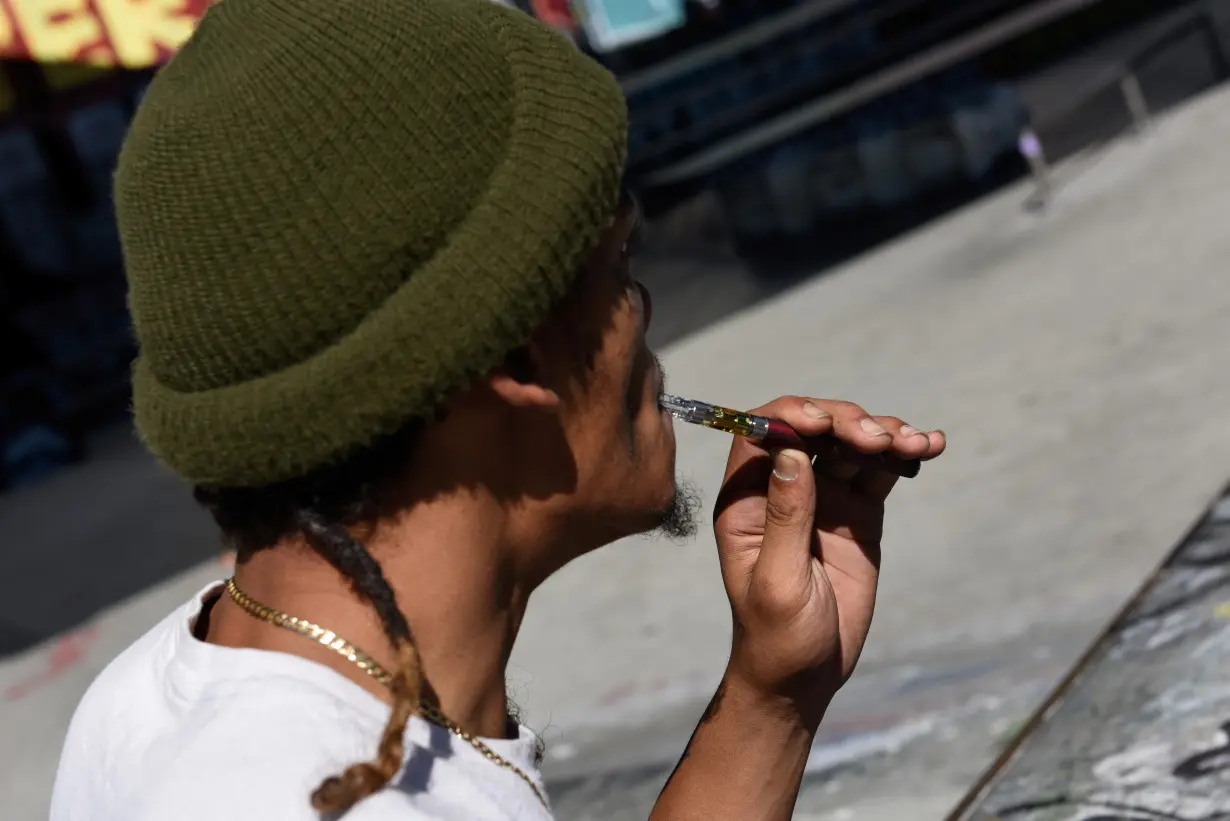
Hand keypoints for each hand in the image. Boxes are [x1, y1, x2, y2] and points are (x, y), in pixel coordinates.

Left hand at [713, 396, 945, 720]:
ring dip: (884, 433)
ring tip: (917, 442)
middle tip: (881, 439)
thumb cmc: (776, 635)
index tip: (825, 421)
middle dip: (847, 423)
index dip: (791, 415)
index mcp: (746, 499)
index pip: (761, 434)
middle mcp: (782, 488)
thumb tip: (792, 453)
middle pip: (812, 429)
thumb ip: (786, 517)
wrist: (806, 676)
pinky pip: (880, 472)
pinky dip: (904, 455)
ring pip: (850, 445)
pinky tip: (931, 446)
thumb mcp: (778, 581)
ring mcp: (823, 497)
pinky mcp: (858, 513)